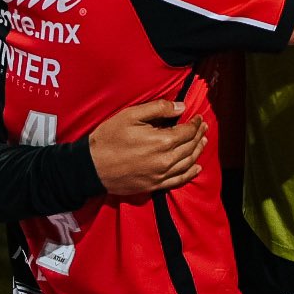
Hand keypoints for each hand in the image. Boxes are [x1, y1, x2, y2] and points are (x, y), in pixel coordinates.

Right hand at [87, 99, 206, 195]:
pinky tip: (197, 168)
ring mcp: (160, 175)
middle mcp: (165, 160)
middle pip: (190, 147)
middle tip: (203, 127)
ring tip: (203, 142)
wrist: (90, 167)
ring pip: (187, 163)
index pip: (187, 131)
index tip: (199, 117)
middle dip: (199, 135)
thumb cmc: (108, 138)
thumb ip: (158, 108)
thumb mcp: (131, 115)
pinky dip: (190, 173)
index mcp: (161, 141)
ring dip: (198, 151)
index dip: (195, 123)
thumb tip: (181, 107)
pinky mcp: (153, 186)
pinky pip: (178, 180)